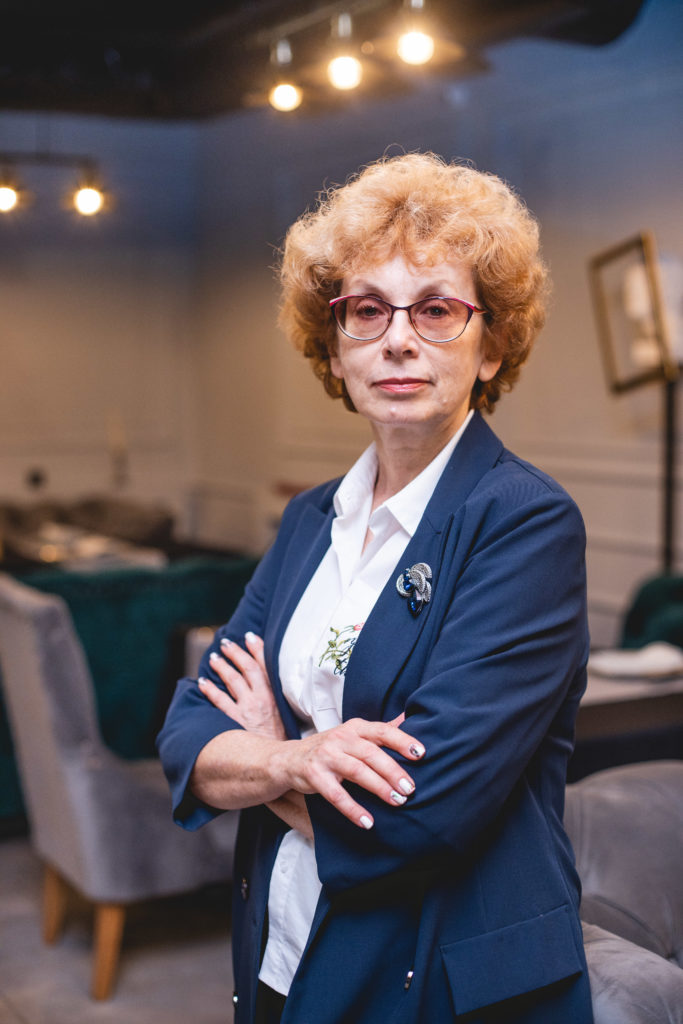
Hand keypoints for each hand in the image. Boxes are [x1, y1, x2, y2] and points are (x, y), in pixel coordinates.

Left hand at [199, 632, 286, 740]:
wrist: (278, 760)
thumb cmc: (281, 741)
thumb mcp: (286, 716)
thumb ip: (278, 700)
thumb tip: (270, 685)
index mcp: (276, 696)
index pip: (266, 666)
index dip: (257, 649)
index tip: (249, 636)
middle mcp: (262, 699)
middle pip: (247, 669)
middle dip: (236, 653)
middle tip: (226, 643)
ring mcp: (248, 710)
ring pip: (233, 681)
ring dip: (222, 667)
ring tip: (213, 658)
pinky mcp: (236, 722)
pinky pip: (220, 701)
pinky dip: (210, 690)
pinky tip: (202, 683)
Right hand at [272, 716, 424, 829]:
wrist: (290, 759)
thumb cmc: (332, 749)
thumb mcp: (354, 735)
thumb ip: (381, 731)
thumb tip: (408, 717)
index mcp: (355, 728)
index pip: (382, 731)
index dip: (402, 741)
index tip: (421, 754)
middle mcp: (341, 738)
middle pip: (371, 753)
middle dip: (393, 770)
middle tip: (410, 788)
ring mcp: (326, 756)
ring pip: (357, 771)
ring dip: (378, 787)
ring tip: (397, 802)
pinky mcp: (314, 775)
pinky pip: (336, 794)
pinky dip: (353, 809)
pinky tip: (367, 821)